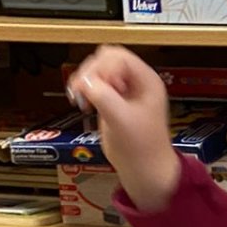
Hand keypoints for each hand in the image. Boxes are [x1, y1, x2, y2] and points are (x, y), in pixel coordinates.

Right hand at [67, 47, 179, 213]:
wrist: (143, 169)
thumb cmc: (142, 148)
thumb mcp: (122, 120)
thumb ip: (103, 96)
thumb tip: (84, 81)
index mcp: (146, 81)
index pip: (119, 57)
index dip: (102, 68)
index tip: (93, 87)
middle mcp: (135, 82)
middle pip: (105, 59)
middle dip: (90, 73)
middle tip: (81, 92)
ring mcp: (123, 91)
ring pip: (97, 70)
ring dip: (84, 81)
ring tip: (80, 99)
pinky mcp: (112, 100)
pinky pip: (93, 84)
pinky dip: (84, 90)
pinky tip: (82, 103)